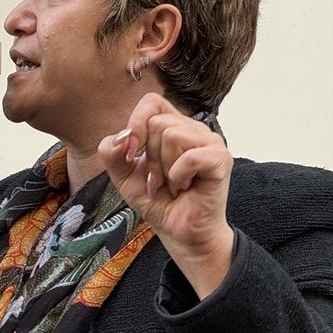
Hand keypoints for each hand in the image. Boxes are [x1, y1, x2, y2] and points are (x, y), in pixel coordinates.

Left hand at [99, 93, 234, 298]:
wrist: (178, 230)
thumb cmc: (157, 200)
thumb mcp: (123, 176)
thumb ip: (111, 153)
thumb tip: (120, 137)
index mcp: (172, 126)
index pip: (151, 101)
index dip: (136, 124)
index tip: (132, 154)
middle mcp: (193, 129)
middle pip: (158, 123)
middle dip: (150, 159)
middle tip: (159, 180)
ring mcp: (210, 142)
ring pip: (173, 136)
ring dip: (164, 169)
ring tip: (172, 184)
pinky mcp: (221, 159)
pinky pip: (190, 156)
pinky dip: (178, 176)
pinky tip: (184, 187)